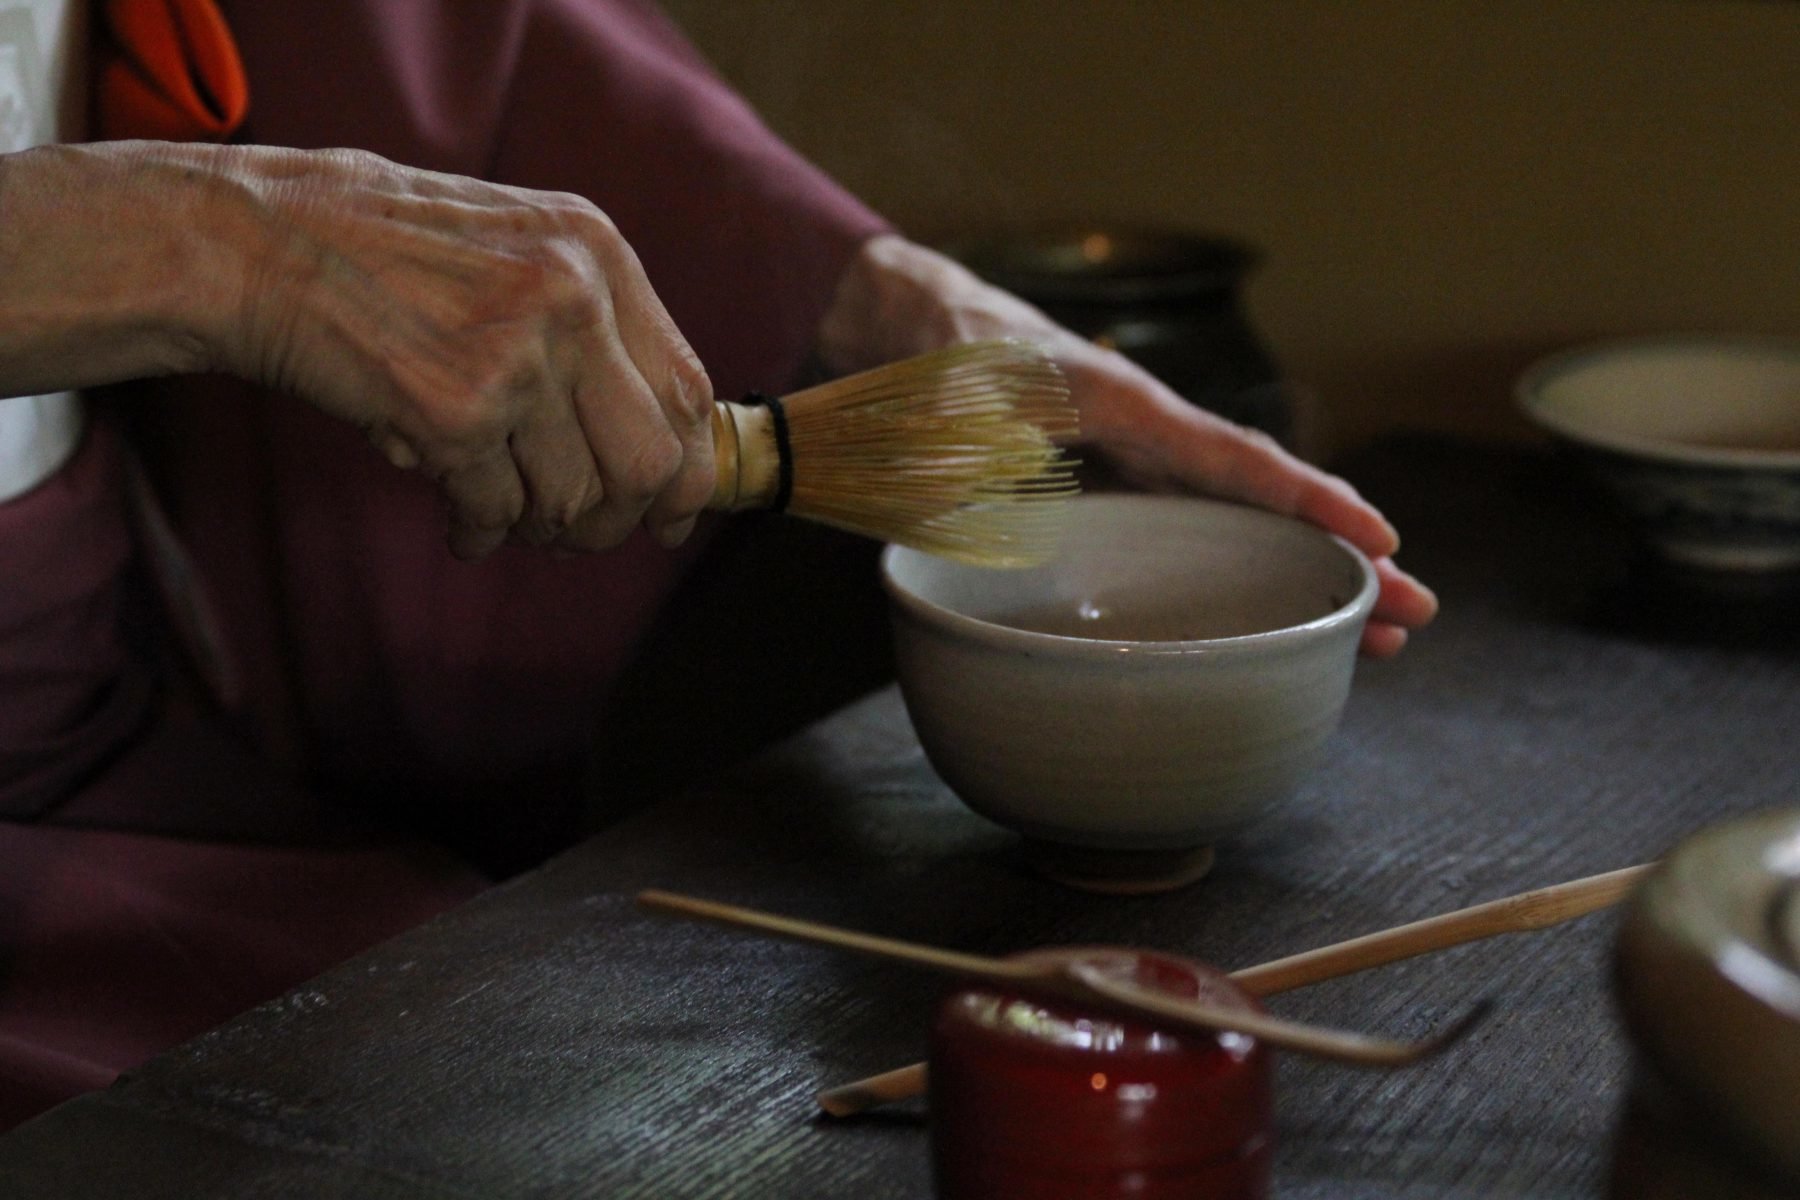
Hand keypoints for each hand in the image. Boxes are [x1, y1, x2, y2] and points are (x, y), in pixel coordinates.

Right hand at [0, 143, 714, 558]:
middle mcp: (571, 298)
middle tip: (582, 534)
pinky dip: (481, 532)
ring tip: (504, 513)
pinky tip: (459, 519)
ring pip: (574, 499)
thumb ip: (591, 323)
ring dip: (540, 527)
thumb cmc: (378, 251)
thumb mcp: (514, 245)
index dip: (687, 470)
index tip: (672, 513)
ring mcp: (515, 356)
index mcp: (597, 251)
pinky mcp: (452, 412)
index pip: (689, 390)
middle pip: (653, 462)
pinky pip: (497, 512)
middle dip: (622, 520)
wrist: (255, 244)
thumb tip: (660, 445)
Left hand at [815, 235, 1435, 655]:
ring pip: (1234, 528)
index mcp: (1125, 408)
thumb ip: (961, 437)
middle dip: (1341, 559)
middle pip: (1262, 503)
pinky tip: (1264, 621)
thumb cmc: (937, 348)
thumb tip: (968, 490)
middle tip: (1413, 616)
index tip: (1381, 540)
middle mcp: (1146, 438)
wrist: (907, 326)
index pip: (1236, 459)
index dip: (1310, 501)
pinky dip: (1237, 578)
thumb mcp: (942, 393)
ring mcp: (1131, 467)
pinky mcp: (1106, 494)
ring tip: (1371, 638)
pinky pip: (1186, 540)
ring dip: (1301, 579)